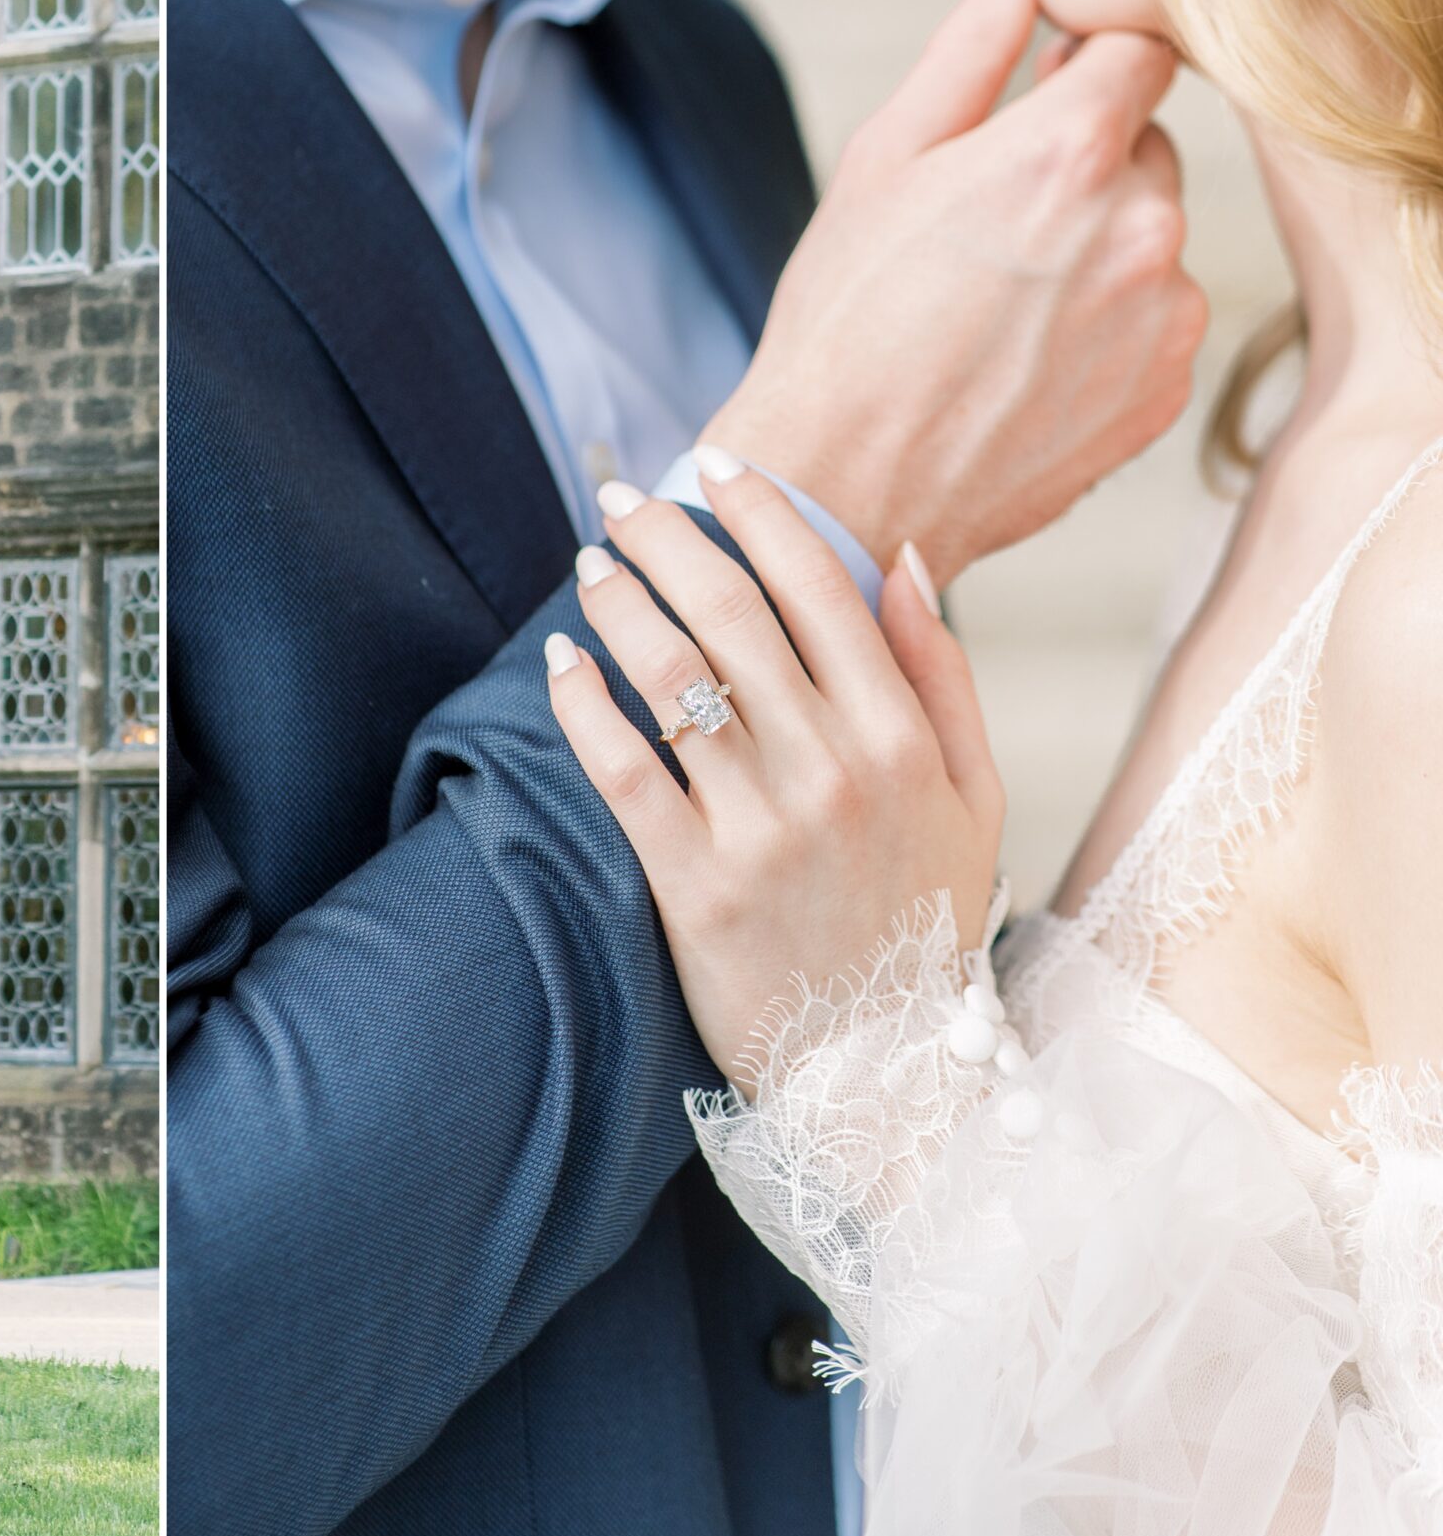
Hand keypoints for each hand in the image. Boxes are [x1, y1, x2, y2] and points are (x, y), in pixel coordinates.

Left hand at [543, 461, 1003, 1097]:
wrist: (889, 1072)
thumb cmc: (923, 922)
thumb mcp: (975, 799)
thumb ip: (943, 676)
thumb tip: (904, 559)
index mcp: (902, 739)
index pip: (820, 588)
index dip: (760, 512)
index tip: (715, 464)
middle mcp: (832, 771)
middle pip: (731, 616)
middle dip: (668, 537)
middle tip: (621, 498)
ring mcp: (760, 829)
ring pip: (671, 679)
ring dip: (618, 603)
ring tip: (591, 565)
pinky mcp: (693, 887)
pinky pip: (621, 772)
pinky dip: (582, 705)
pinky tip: (560, 661)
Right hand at [702, 0, 1205, 587]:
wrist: (841, 485)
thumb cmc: (841, 321)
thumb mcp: (883, 162)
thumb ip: (968, 50)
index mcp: (1068, 149)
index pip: (1137, 52)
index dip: (1085, 69)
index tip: (1037, 104)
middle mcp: (1141, 225)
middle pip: (1147, 150)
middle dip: (1083, 168)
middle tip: (986, 230)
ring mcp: (1162, 316)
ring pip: (1151, 242)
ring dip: (1096, 253)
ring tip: (996, 309)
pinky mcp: (1162, 390)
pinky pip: (1153, 327)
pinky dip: (1104, 332)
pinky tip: (1018, 363)